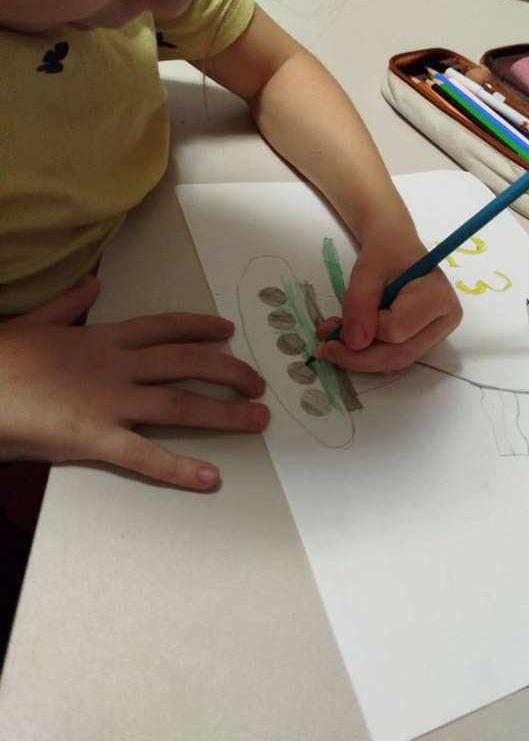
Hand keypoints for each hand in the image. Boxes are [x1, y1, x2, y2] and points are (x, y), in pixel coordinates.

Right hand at [0, 275, 268, 489]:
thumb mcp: (36, 322)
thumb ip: (69, 305)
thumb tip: (91, 284)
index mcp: (103, 339)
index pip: (165, 327)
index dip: (200, 326)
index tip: (227, 329)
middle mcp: (117, 366)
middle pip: (188, 362)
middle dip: (230, 370)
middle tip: (259, 381)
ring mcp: (109, 402)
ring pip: (181, 404)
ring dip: (225, 412)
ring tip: (258, 418)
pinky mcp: (94, 439)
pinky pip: (145, 456)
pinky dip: (179, 469)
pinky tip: (209, 477)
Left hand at [313, 230, 461, 371]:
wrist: (394, 244)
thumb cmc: (386, 250)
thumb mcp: (367, 269)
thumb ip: (360, 302)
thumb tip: (354, 343)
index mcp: (439, 297)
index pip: (397, 329)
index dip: (366, 328)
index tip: (339, 317)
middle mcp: (445, 320)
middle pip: (399, 355)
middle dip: (357, 356)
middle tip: (324, 347)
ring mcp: (436, 334)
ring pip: (394, 362)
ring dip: (359, 357)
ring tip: (331, 337)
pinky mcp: (422, 340)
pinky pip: (392, 357)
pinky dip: (366, 353)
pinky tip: (347, 338)